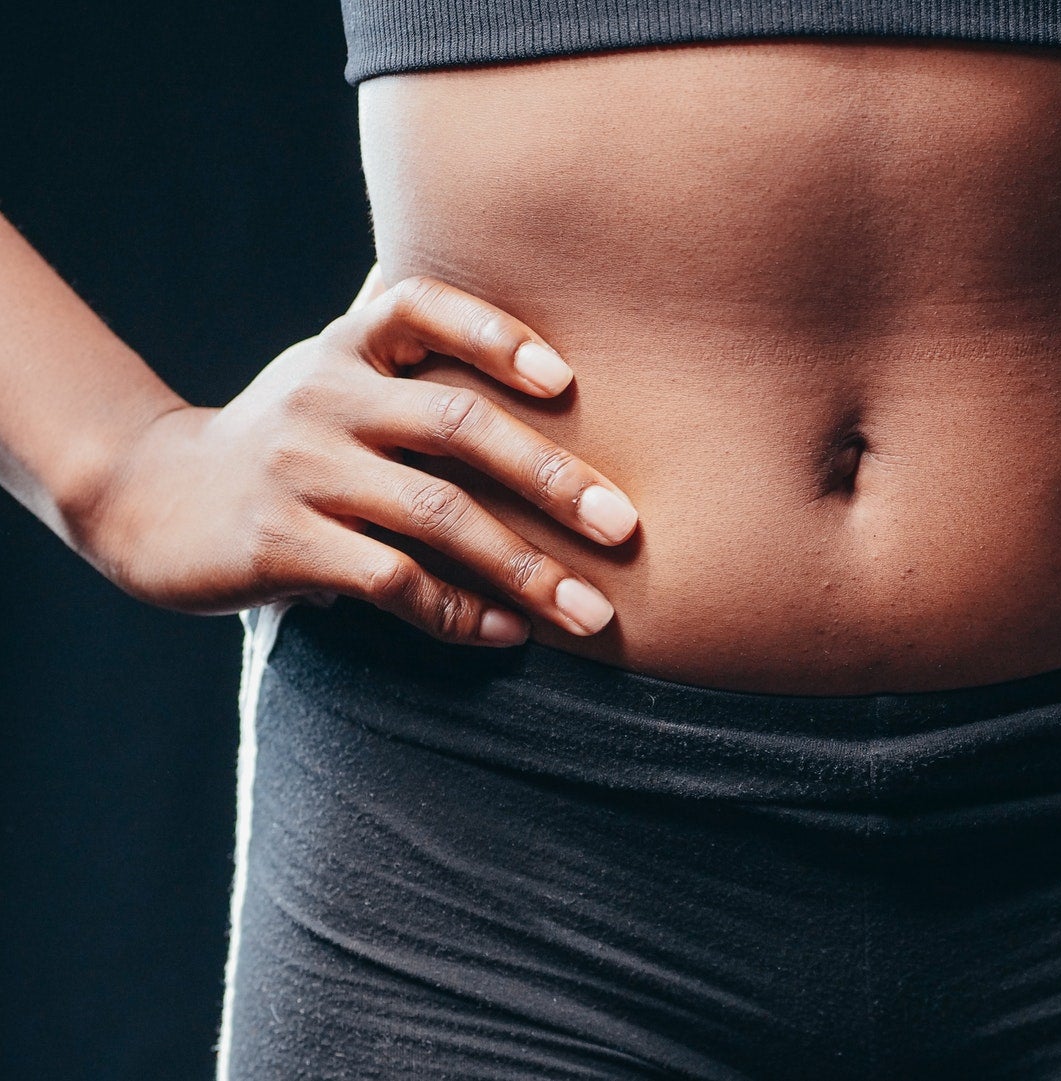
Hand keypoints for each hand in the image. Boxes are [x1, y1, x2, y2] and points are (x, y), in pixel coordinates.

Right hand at [73, 272, 636, 645]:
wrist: (149, 500)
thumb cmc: (282, 433)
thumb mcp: (333, 368)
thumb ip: (401, 329)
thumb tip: (479, 247)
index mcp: (349, 348)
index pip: (424, 307)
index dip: (497, 335)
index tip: (568, 381)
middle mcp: (325, 396)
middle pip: (459, 424)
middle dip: (554, 478)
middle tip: (625, 528)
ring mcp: (301, 470)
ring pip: (438, 516)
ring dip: (526, 569)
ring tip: (591, 613)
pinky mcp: (281, 544)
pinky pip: (391, 580)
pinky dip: (459, 613)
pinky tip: (509, 634)